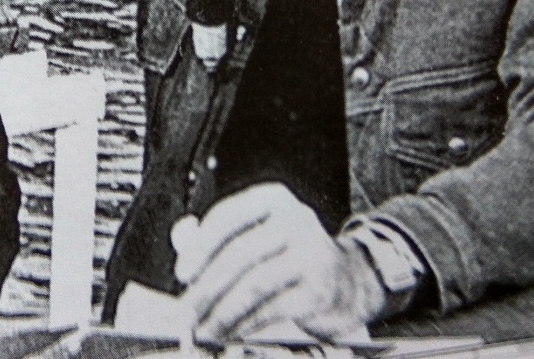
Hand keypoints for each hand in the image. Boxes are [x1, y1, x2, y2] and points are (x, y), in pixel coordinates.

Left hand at [172, 184, 385, 343]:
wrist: (351, 280)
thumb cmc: (293, 256)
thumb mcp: (260, 233)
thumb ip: (218, 235)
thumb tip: (182, 239)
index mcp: (273, 199)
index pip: (228, 217)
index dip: (199, 247)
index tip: (182, 274)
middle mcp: (294, 220)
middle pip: (237, 254)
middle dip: (205, 288)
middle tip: (185, 313)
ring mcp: (311, 253)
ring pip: (253, 284)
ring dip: (222, 312)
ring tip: (203, 329)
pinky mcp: (320, 289)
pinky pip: (273, 308)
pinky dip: (246, 324)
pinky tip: (231, 333)